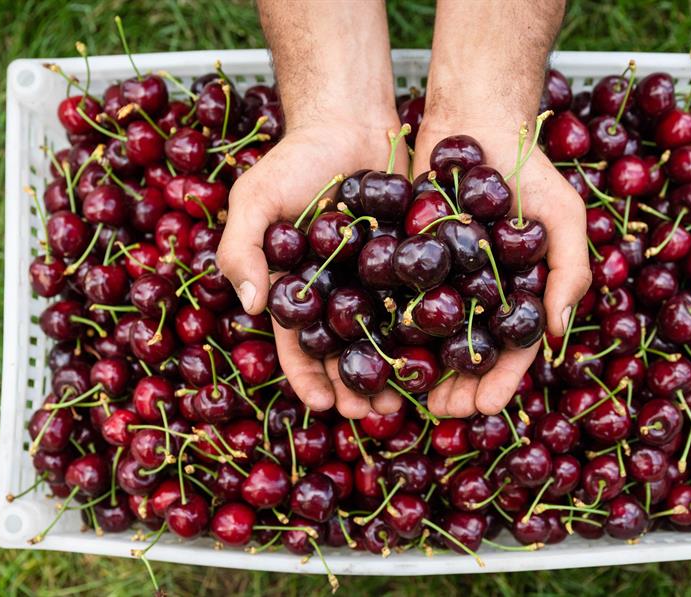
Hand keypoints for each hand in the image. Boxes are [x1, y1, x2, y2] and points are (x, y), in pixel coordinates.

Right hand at [217, 119, 408, 417]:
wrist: (350, 121)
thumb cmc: (296, 159)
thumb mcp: (256, 198)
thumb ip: (244, 247)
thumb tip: (249, 306)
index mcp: (298, 289)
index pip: (299, 343)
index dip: (310, 376)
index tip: (327, 405)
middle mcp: (338, 293)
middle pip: (348, 350)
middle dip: (359, 384)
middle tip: (377, 412)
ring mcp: (376, 281)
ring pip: (388, 335)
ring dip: (397, 368)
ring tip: (413, 396)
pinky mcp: (411, 263)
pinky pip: (420, 300)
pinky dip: (430, 327)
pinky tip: (445, 352)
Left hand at [413, 117, 590, 417]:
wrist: (474, 123)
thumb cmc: (529, 171)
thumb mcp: (562, 215)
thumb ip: (568, 269)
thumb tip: (558, 333)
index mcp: (516, 294)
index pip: (510, 348)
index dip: (500, 381)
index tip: (483, 407)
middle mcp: (477, 295)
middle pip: (465, 351)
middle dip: (454, 386)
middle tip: (438, 413)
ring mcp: (439, 280)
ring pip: (426, 335)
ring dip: (418, 368)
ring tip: (404, 397)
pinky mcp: (403, 260)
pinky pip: (393, 298)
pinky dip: (384, 326)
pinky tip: (372, 352)